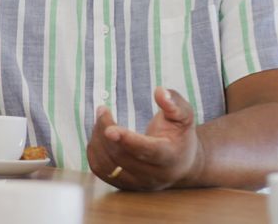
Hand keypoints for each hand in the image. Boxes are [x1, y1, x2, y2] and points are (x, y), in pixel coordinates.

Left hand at [87, 88, 202, 190]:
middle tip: (102, 110)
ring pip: (107, 164)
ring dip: (97, 138)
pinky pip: (99, 170)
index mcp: (169, 156)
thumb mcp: (184, 116)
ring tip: (101, 119)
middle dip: (105, 129)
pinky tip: (99, 135)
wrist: (180, 165)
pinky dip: (94, 151)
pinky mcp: (123, 185)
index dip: (127, 140)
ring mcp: (136, 183)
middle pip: (121, 155)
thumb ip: (174, 103)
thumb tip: (159, 91)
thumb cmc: (179, 135)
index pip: (146, 151)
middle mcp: (152, 175)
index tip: (110, 130)